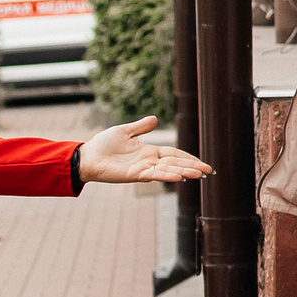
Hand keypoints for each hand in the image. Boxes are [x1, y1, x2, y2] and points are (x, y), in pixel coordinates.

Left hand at [79, 117, 214, 184]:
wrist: (88, 156)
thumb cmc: (104, 145)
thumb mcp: (125, 131)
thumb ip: (141, 127)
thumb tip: (156, 118)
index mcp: (150, 152)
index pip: (174, 154)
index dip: (189, 158)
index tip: (203, 163)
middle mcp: (149, 161)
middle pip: (175, 163)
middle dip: (192, 167)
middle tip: (209, 171)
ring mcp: (142, 169)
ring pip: (168, 170)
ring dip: (184, 172)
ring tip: (199, 174)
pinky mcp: (134, 175)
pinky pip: (153, 175)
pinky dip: (166, 176)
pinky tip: (179, 177)